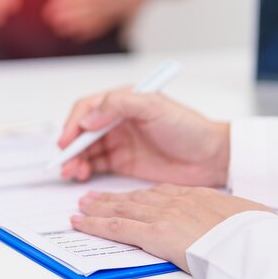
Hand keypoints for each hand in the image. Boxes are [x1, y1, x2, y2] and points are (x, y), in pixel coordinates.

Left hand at [43, 0, 196, 41]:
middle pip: (95, 4)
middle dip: (71, 8)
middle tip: (50, 11)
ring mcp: (126, 7)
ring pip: (99, 14)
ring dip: (76, 20)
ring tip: (55, 23)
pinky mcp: (124, 12)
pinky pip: (107, 21)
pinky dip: (91, 27)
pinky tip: (75, 32)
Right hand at [58, 87, 229, 186]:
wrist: (212, 158)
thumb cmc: (189, 128)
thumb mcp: (155, 107)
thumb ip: (119, 105)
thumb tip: (88, 118)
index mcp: (123, 101)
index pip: (88, 108)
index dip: (74, 123)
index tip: (67, 140)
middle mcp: (117, 120)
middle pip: (82, 131)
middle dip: (70, 146)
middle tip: (65, 161)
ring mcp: (119, 142)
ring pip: (85, 150)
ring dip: (74, 160)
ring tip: (72, 173)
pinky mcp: (122, 162)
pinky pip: (95, 165)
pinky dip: (84, 170)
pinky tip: (82, 177)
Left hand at [70, 185, 273, 271]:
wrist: (256, 243)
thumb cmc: (256, 233)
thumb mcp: (245, 215)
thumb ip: (229, 216)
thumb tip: (235, 223)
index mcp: (195, 197)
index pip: (159, 193)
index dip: (139, 195)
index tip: (129, 195)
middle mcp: (175, 202)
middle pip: (135, 198)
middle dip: (112, 198)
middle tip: (93, 197)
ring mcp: (163, 216)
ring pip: (121, 209)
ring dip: (98, 208)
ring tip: (82, 206)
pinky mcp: (155, 233)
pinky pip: (117, 228)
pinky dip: (94, 224)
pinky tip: (80, 222)